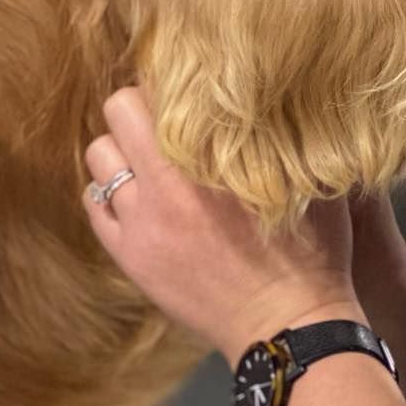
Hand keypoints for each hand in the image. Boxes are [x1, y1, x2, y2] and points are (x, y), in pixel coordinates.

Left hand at [83, 86, 363, 360]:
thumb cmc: (311, 248)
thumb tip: (275, 88)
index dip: (172, 80)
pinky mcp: (130, 258)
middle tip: (163, 117)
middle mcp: (165, 184)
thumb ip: (282, 132)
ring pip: (98, 157)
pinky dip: (109, 191)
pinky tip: (138, 196)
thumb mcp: (308, 177)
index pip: (161, 88)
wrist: (289, 325)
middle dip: (138, 107)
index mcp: (210, 158)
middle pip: (117, 110)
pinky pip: (93, 205)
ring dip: (121, 149)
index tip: (186, 85)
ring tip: (149, 157)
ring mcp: (141, 224)